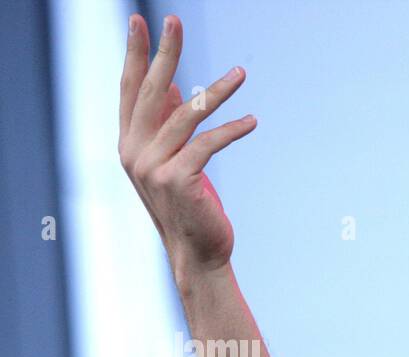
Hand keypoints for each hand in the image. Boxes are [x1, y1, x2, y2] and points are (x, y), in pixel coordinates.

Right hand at [118, 13, 256, 279]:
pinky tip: (252, 120)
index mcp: (130, 144)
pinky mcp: (177, 179)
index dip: (135, 55)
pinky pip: (208, 142)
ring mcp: (152, 166)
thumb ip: (171, 126)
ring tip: (242, 74)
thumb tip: (180, 86)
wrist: (198, 254)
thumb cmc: (191, 207)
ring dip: (218, 91)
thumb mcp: (177, 161)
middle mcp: (133, 151)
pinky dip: (232, 129)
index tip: (140, 21)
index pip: (131, 89)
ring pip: (186, 113)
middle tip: (174, 20)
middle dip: (163, 52)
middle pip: (151, 91)